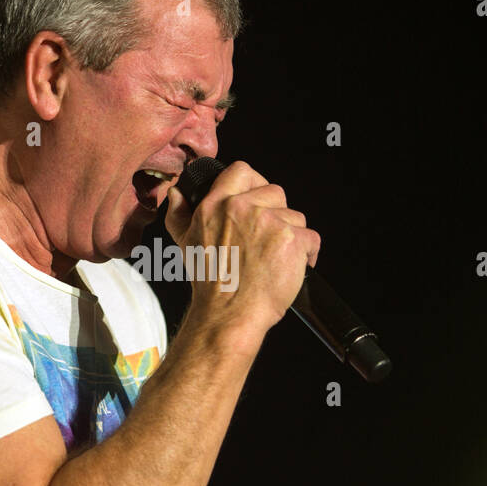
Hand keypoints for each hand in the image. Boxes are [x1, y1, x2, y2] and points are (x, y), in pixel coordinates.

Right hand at [164, 160, 319, 339]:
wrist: (229, 314)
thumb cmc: (211, 284)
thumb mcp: (186, 244)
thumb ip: (179, 214)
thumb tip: (176, 194)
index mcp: (216, 206)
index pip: (242, 171)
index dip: (255, 183)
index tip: (258, 199)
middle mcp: (242, 209)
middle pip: (275, 193)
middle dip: (276, 214)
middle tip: (266, 240)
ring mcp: (269, 222)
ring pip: (295, 216)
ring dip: (291, 236)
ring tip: (275, 258)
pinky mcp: (291, 240)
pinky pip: (310, 238)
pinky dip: (307, 254)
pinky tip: (291, 267)